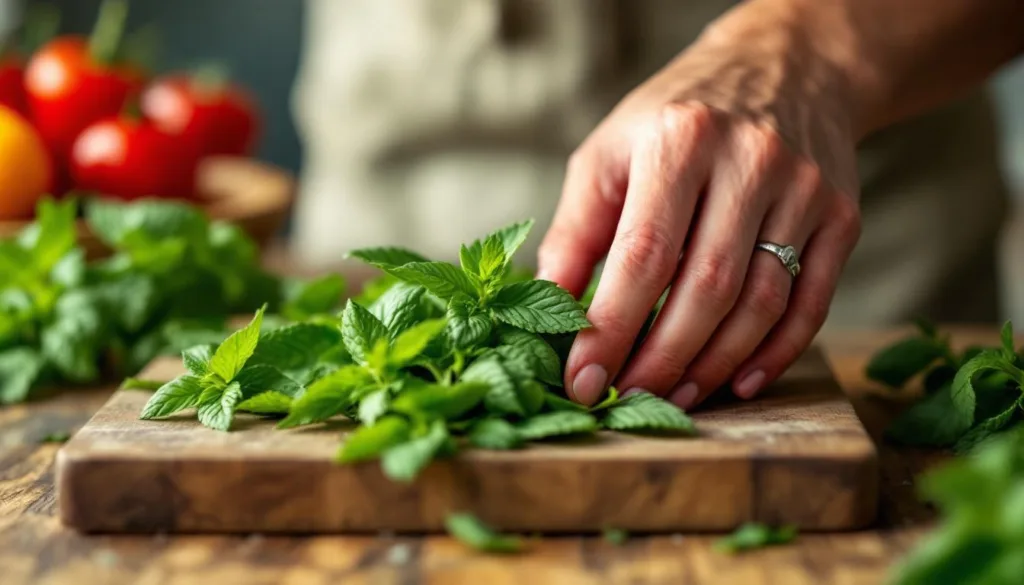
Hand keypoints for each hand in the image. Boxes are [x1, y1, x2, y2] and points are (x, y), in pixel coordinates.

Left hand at [537, 2, 862, 407]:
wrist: (788, 68)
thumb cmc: (679, 118)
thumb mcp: (611, 150)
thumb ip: (577, 228)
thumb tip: (548, 307)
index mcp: (681, 139)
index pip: (643, 253)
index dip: (610, 327)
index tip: (582, 379)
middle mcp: (751, 160)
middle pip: (707, 287)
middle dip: (662, 359)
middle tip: (629, 398)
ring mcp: (805, 189)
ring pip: (761, 302)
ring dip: (714, 363)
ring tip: (676, 395)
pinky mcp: (842, 215)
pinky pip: (811, 301)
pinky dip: (776, 352)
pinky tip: (740, 380)